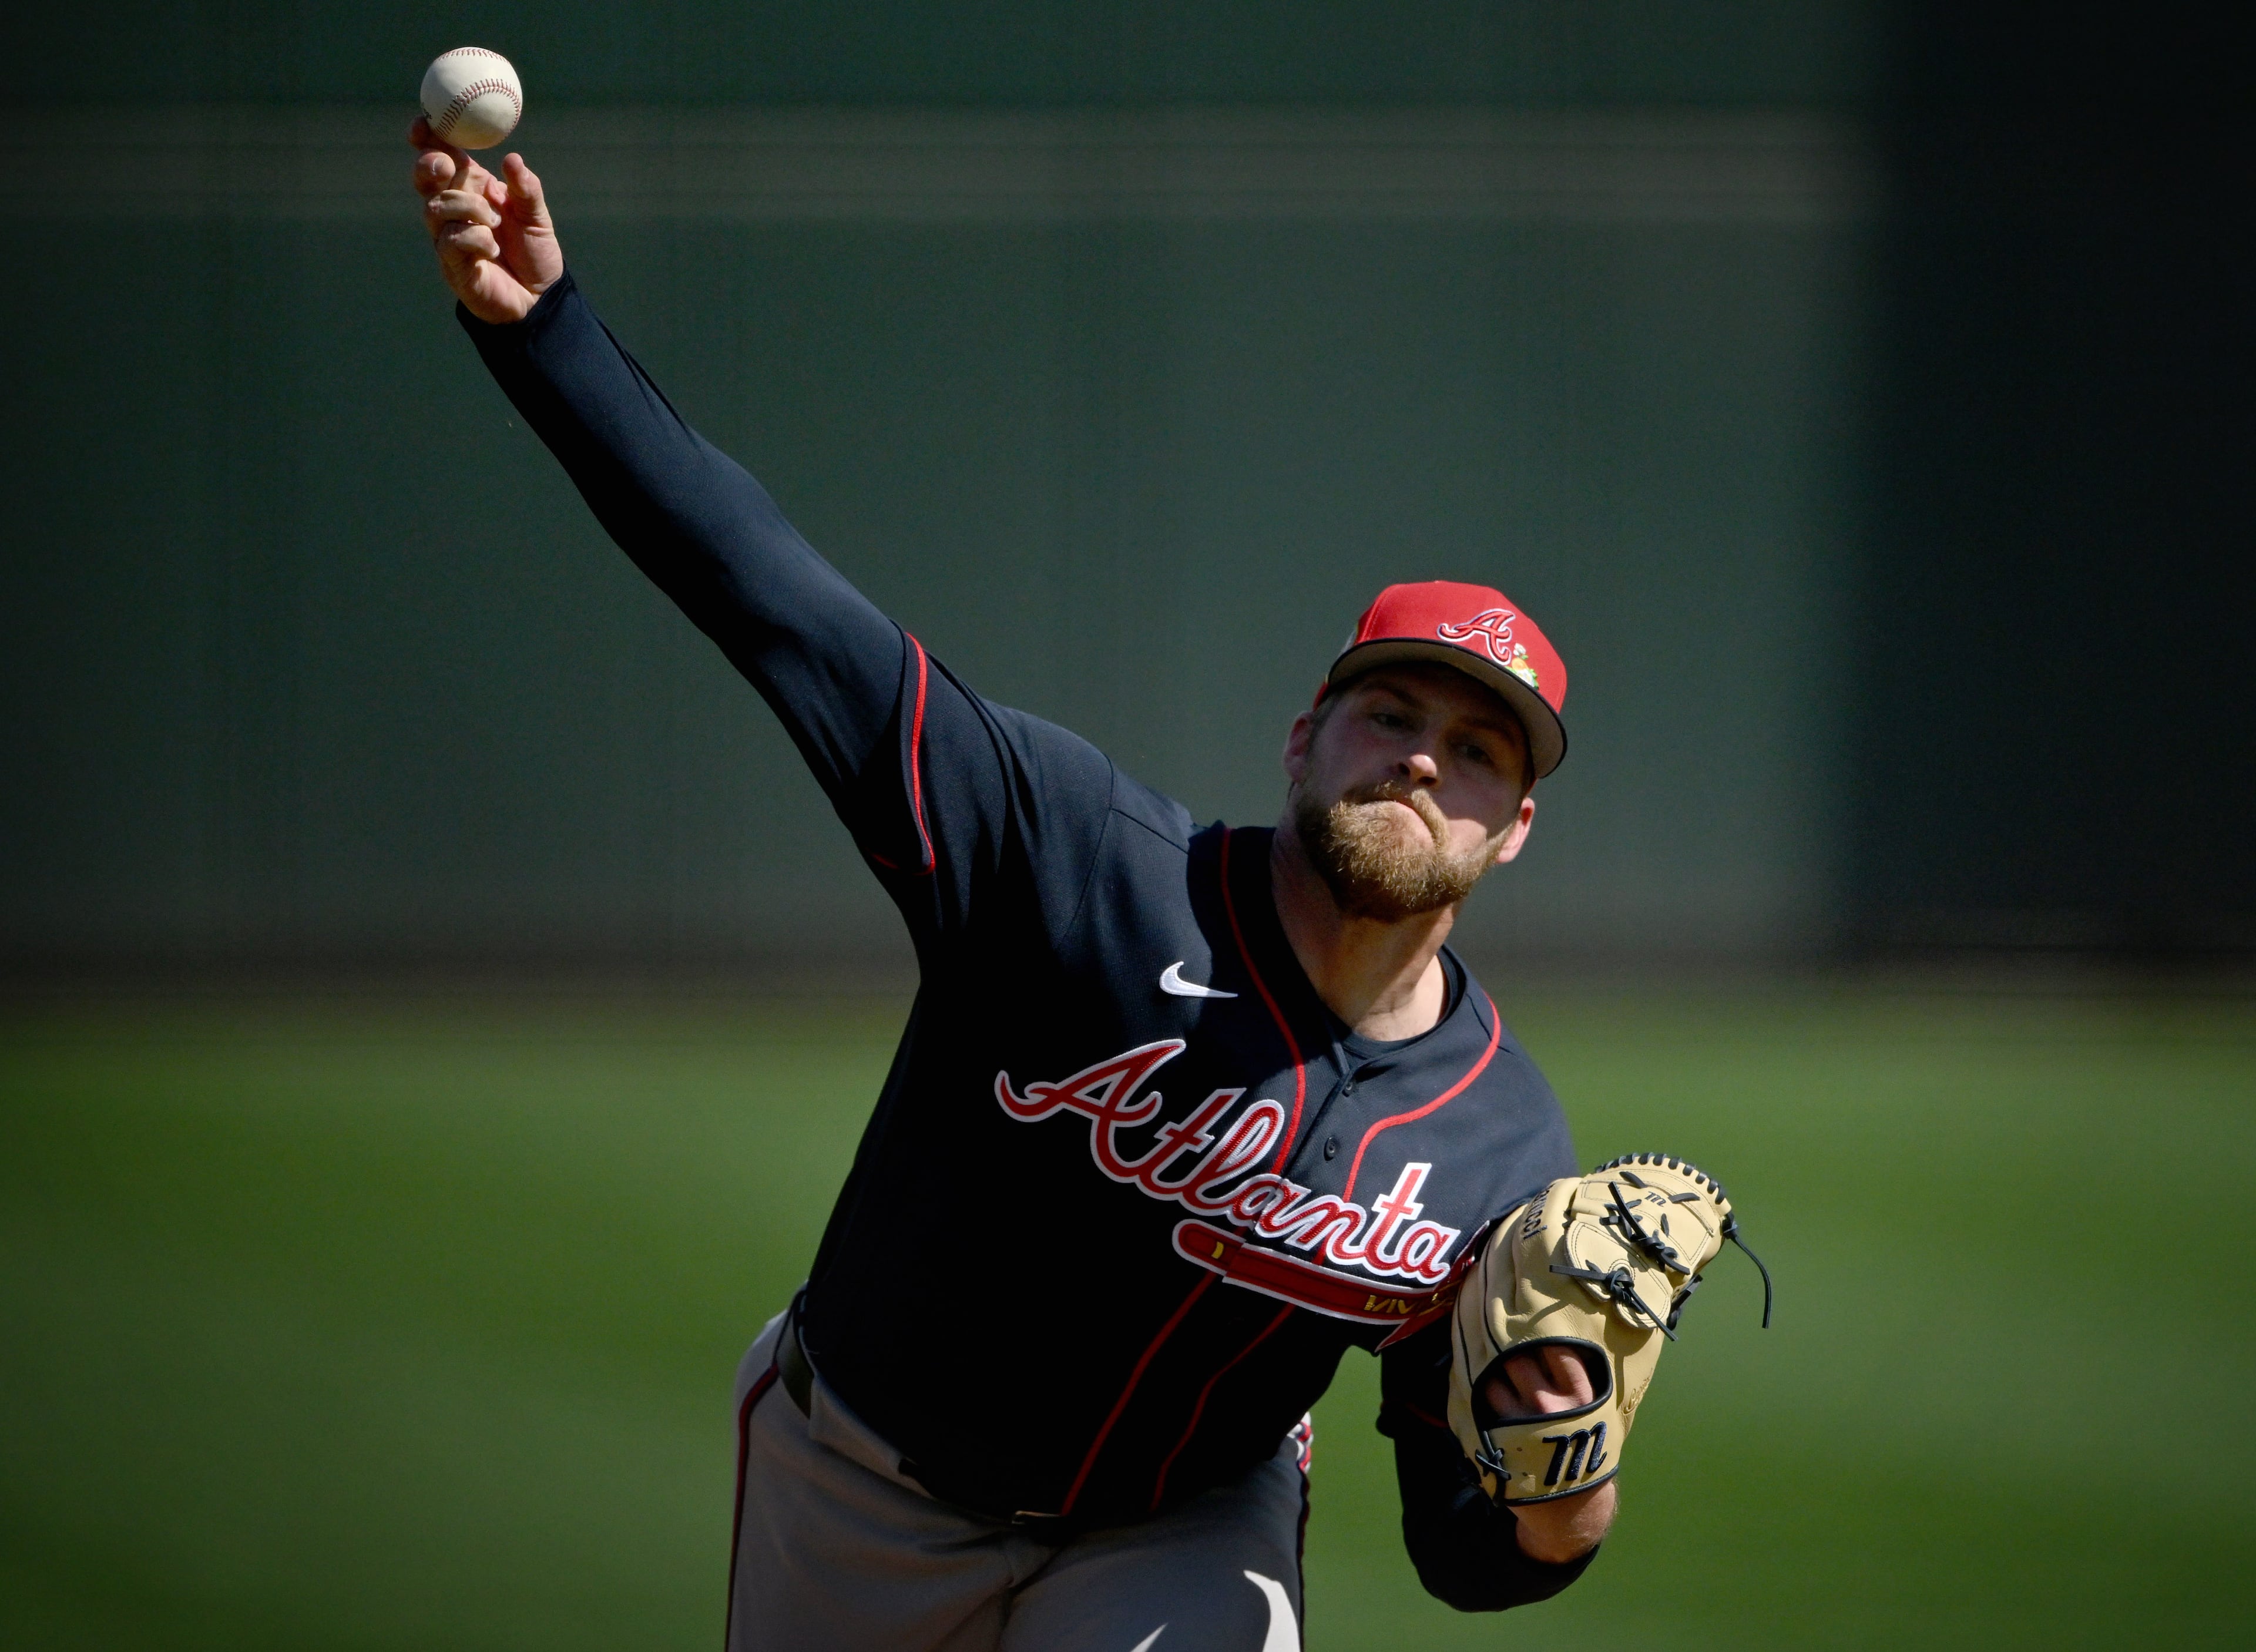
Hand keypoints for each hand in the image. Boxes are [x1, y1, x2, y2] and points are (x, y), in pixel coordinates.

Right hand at [410, 117, 562, 323]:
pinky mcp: (452, 263)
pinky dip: (473, 239)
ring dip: (467, 209)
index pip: (445, 155)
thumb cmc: (535, 253)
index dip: (430, 138)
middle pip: (426, 178)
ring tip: (495, 223)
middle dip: (428, 165)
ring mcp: (450, 235)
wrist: (541, 298)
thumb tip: (512, 160)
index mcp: (474, 188)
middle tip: (443, 164)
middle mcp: (456, 208)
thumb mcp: (537, 216)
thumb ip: (527, 188)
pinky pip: (450, 241)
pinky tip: (492, 250)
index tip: (425, 122)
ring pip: (436, 208)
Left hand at [1482, 1346, 1619, 1562]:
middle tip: (1496, 1332)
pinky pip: (1480, 1399)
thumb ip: (1579, 1375)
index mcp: (1580, 1393)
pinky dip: (1479, 1390)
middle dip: (1505, 1344)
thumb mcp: (1597, 1412)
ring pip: (1493, 1375)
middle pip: (1516, 1354)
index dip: (1534, 1327)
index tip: (1521, 1315)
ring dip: (1488, 1367)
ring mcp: (1521, 1420)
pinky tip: (1482, 1387)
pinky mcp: (1498, 1436)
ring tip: (1489, 1363)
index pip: (1553, 1344)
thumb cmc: (1586, 1449)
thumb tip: (1557, 1332)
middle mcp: (1550, 1403)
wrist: (1571, 1506)